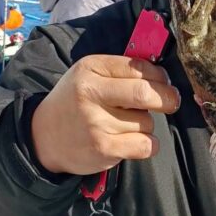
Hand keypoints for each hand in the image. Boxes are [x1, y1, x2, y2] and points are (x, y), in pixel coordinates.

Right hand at [30, 54, 179, 175]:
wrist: (43, 137)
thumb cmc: (75, 103)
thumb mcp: (90, 76)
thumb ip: (121, 72)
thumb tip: (164, 78)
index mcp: (90, 68)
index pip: (138, 67)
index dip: (160, 76)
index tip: (164, 84)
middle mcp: (90, 93)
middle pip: (145, 93)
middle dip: (167, 98)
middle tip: (172, 102)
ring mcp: (96, 122)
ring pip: (146, 122)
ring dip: (146, 125)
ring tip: (125, 126)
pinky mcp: (103, 148)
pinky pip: (145, 145)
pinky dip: (149, 145)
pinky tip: (136, 142)